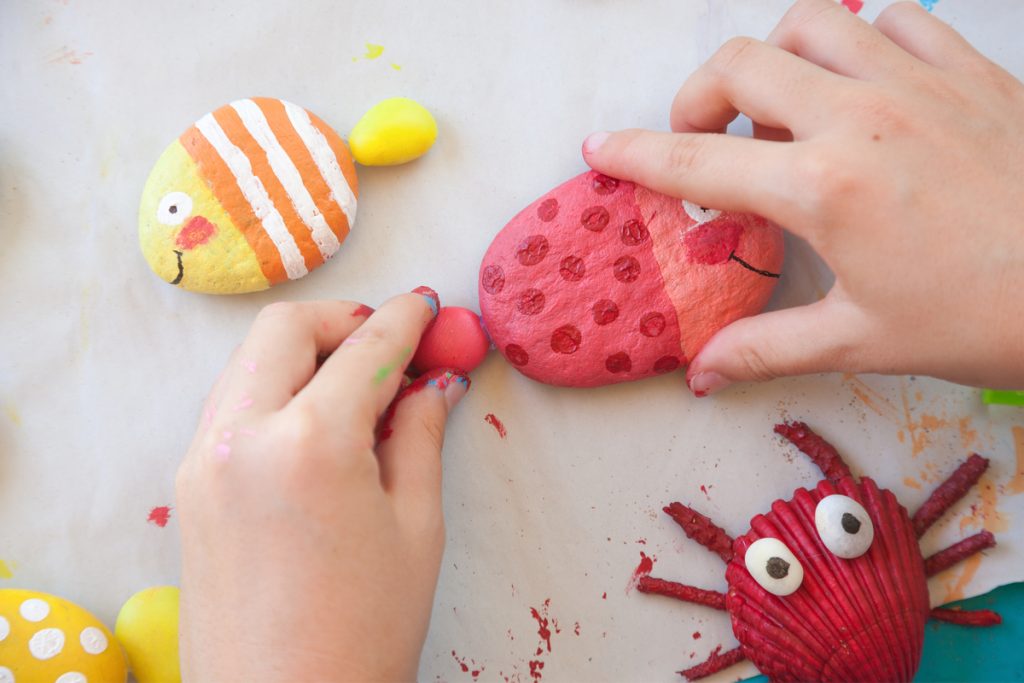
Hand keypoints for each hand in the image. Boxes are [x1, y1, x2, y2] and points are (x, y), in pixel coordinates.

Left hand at [175, 293, 469, 681]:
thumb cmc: (360, 634)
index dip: (406, 321)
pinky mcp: (189, 487)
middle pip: (286, 330)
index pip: (365, 348)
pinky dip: (276, 392)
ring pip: (250, 362)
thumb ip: (419, 437)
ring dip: (306, 355)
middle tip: (390, 343)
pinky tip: (318, 425)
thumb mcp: (414, 527)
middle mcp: (242, 437)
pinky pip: (232, 406)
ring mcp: (203, 461)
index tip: (427, 308)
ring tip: (360, 390)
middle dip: (343, 321)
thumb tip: (433, 384)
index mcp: (309, 444)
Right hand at [582, 0, 1023, 393]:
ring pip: (810, 22)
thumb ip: (766, 347)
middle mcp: (859, 117)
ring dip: (774, 58)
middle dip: (697, 97)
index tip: (602, 148)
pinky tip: (863, 87)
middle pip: (738, 64)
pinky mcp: (967, 69)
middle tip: (705, 140)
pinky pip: (892, 19)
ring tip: (780, 110)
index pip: (696, 163)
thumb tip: (702, 373)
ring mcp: (916, 82)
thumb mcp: (861, 339)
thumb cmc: (983, 315)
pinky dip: (858, 41)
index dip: (636, 155)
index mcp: (823, 188)